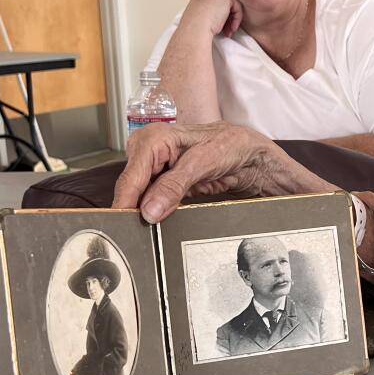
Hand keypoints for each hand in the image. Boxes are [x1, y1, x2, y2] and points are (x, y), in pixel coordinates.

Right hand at [113, 121, 312, 221]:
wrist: (248, 152)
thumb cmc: (230, 145)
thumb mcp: (203, 163)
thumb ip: (174, 185)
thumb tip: (149, 210)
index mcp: (152, 140)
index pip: (129, 180)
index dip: (125, 206)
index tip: (126, 229)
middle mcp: (148, 152)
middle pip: (130, 190)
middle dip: (135, 212)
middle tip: (143, 234)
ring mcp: (155, 168)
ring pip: (140, 199)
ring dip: (147, 215)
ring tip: (153, 230)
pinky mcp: (163, 182)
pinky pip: (153, 202)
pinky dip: (158, 213)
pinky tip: (163, 221)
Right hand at [183, 0, 241, 37]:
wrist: (195, 28)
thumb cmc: (197, 26)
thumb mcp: (203, 15)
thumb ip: (213, 10)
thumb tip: (224, 15)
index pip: (217, 1)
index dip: (221, 15)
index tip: (221, 27)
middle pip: (225, 2)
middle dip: (228, 18)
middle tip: (227, 30)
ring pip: (232, 4)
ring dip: (232, 19)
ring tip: (229, 31)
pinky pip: (237, 6)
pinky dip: (237, 18)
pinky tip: (231, 28)